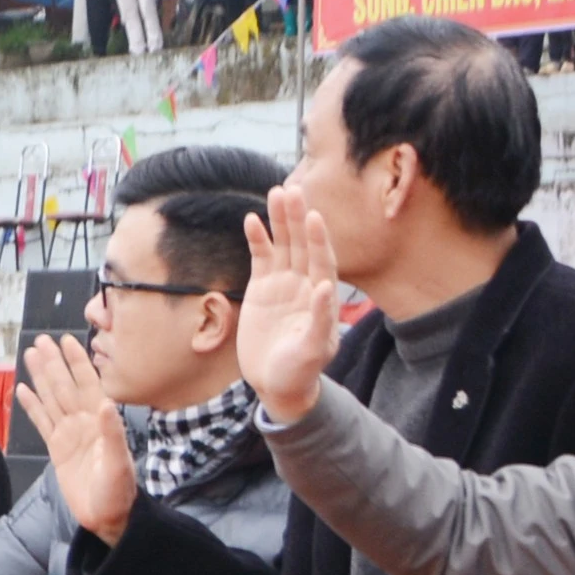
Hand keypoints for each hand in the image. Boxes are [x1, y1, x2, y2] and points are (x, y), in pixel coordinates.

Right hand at [21, 334, 138, 542]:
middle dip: (54, 363)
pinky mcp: (57, 448)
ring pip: (52, 398)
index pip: (88, 384)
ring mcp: (69, 433)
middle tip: (41, 341)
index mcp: (101, 421)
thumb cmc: (119, 492)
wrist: (107, 517)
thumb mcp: (119, 464)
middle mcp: (84, 422)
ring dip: (41, 377)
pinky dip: (32, 406)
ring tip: (29, 356)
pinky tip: (23, 390)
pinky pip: (42, 421)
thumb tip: (104, 403)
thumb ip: (112, 433)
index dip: (77, 362)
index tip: (68, 341)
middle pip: (65, 385)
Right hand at [238, 188, 345, 422]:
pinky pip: (261, 257)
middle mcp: (305, 284)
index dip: (318, 239)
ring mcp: (284, 284)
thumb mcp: (313, 350)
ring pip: (283, 245)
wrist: (277, 384)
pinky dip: (257, 239)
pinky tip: (251, 219)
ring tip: (275, 192)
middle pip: (302, 244)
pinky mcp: (263, 288)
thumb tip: (323, 287)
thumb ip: (320, 319)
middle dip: (297, 218)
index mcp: (322, 297)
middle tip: (291, 190)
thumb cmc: (300, 371)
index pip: (322, 260)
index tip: (312, 216)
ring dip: (279, 220)